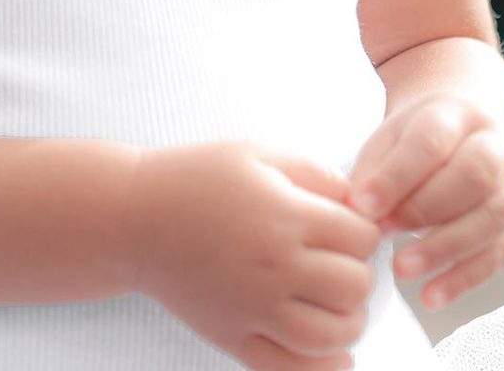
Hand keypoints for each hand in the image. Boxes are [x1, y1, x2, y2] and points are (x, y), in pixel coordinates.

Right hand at [127, 140, 383, 370]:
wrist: (136, 218)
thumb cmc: (198, 178)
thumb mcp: (259, 154)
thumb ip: (316, 173)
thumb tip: (358, 202)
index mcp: (285, 215)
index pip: (361, 237)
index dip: (367, 232)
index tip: (353, 229)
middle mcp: (274, 266)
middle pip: (353, 289)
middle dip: (361, 277)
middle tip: (344, 265)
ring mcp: (253, 308)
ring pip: (330, 337)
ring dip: (349, 324)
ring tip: (341, 307)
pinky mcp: (233, 338)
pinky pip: (289, 370)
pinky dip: (322, 368)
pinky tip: (334, 353)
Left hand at [346, 95, 503, 312]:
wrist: (469, 125)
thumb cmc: (422, 138)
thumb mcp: (393, 136)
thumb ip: (377, 169)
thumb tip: (358, 211)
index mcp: (458, 111)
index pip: (431, 140)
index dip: (396, 175)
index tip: (362, 205)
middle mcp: (496, 142)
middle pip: (474, 174)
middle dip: (426, 209)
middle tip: (383, 234)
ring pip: (493, 216)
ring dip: (445, 248)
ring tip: (402, 268)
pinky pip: (500, 253)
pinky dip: (464, 278)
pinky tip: (432, 294)